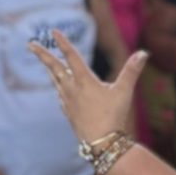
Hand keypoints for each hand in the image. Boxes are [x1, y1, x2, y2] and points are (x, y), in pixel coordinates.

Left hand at [29, 31, 148, 147]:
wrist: (101, 143)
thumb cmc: (114, 116)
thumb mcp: (125, 91)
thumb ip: (132, 71)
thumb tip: (144, 53)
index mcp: (84, 80)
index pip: (71, 56)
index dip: (62, 42)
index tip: (53, 32)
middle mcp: (72, 89)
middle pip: (54, 67)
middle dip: (43, 54)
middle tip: (31, 45)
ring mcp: (68, 101)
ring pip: (56, 81)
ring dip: (50, 70)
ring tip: (46, 63)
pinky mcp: (68, 112)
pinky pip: (60, 96)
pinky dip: (58, 87)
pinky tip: (60, 89)